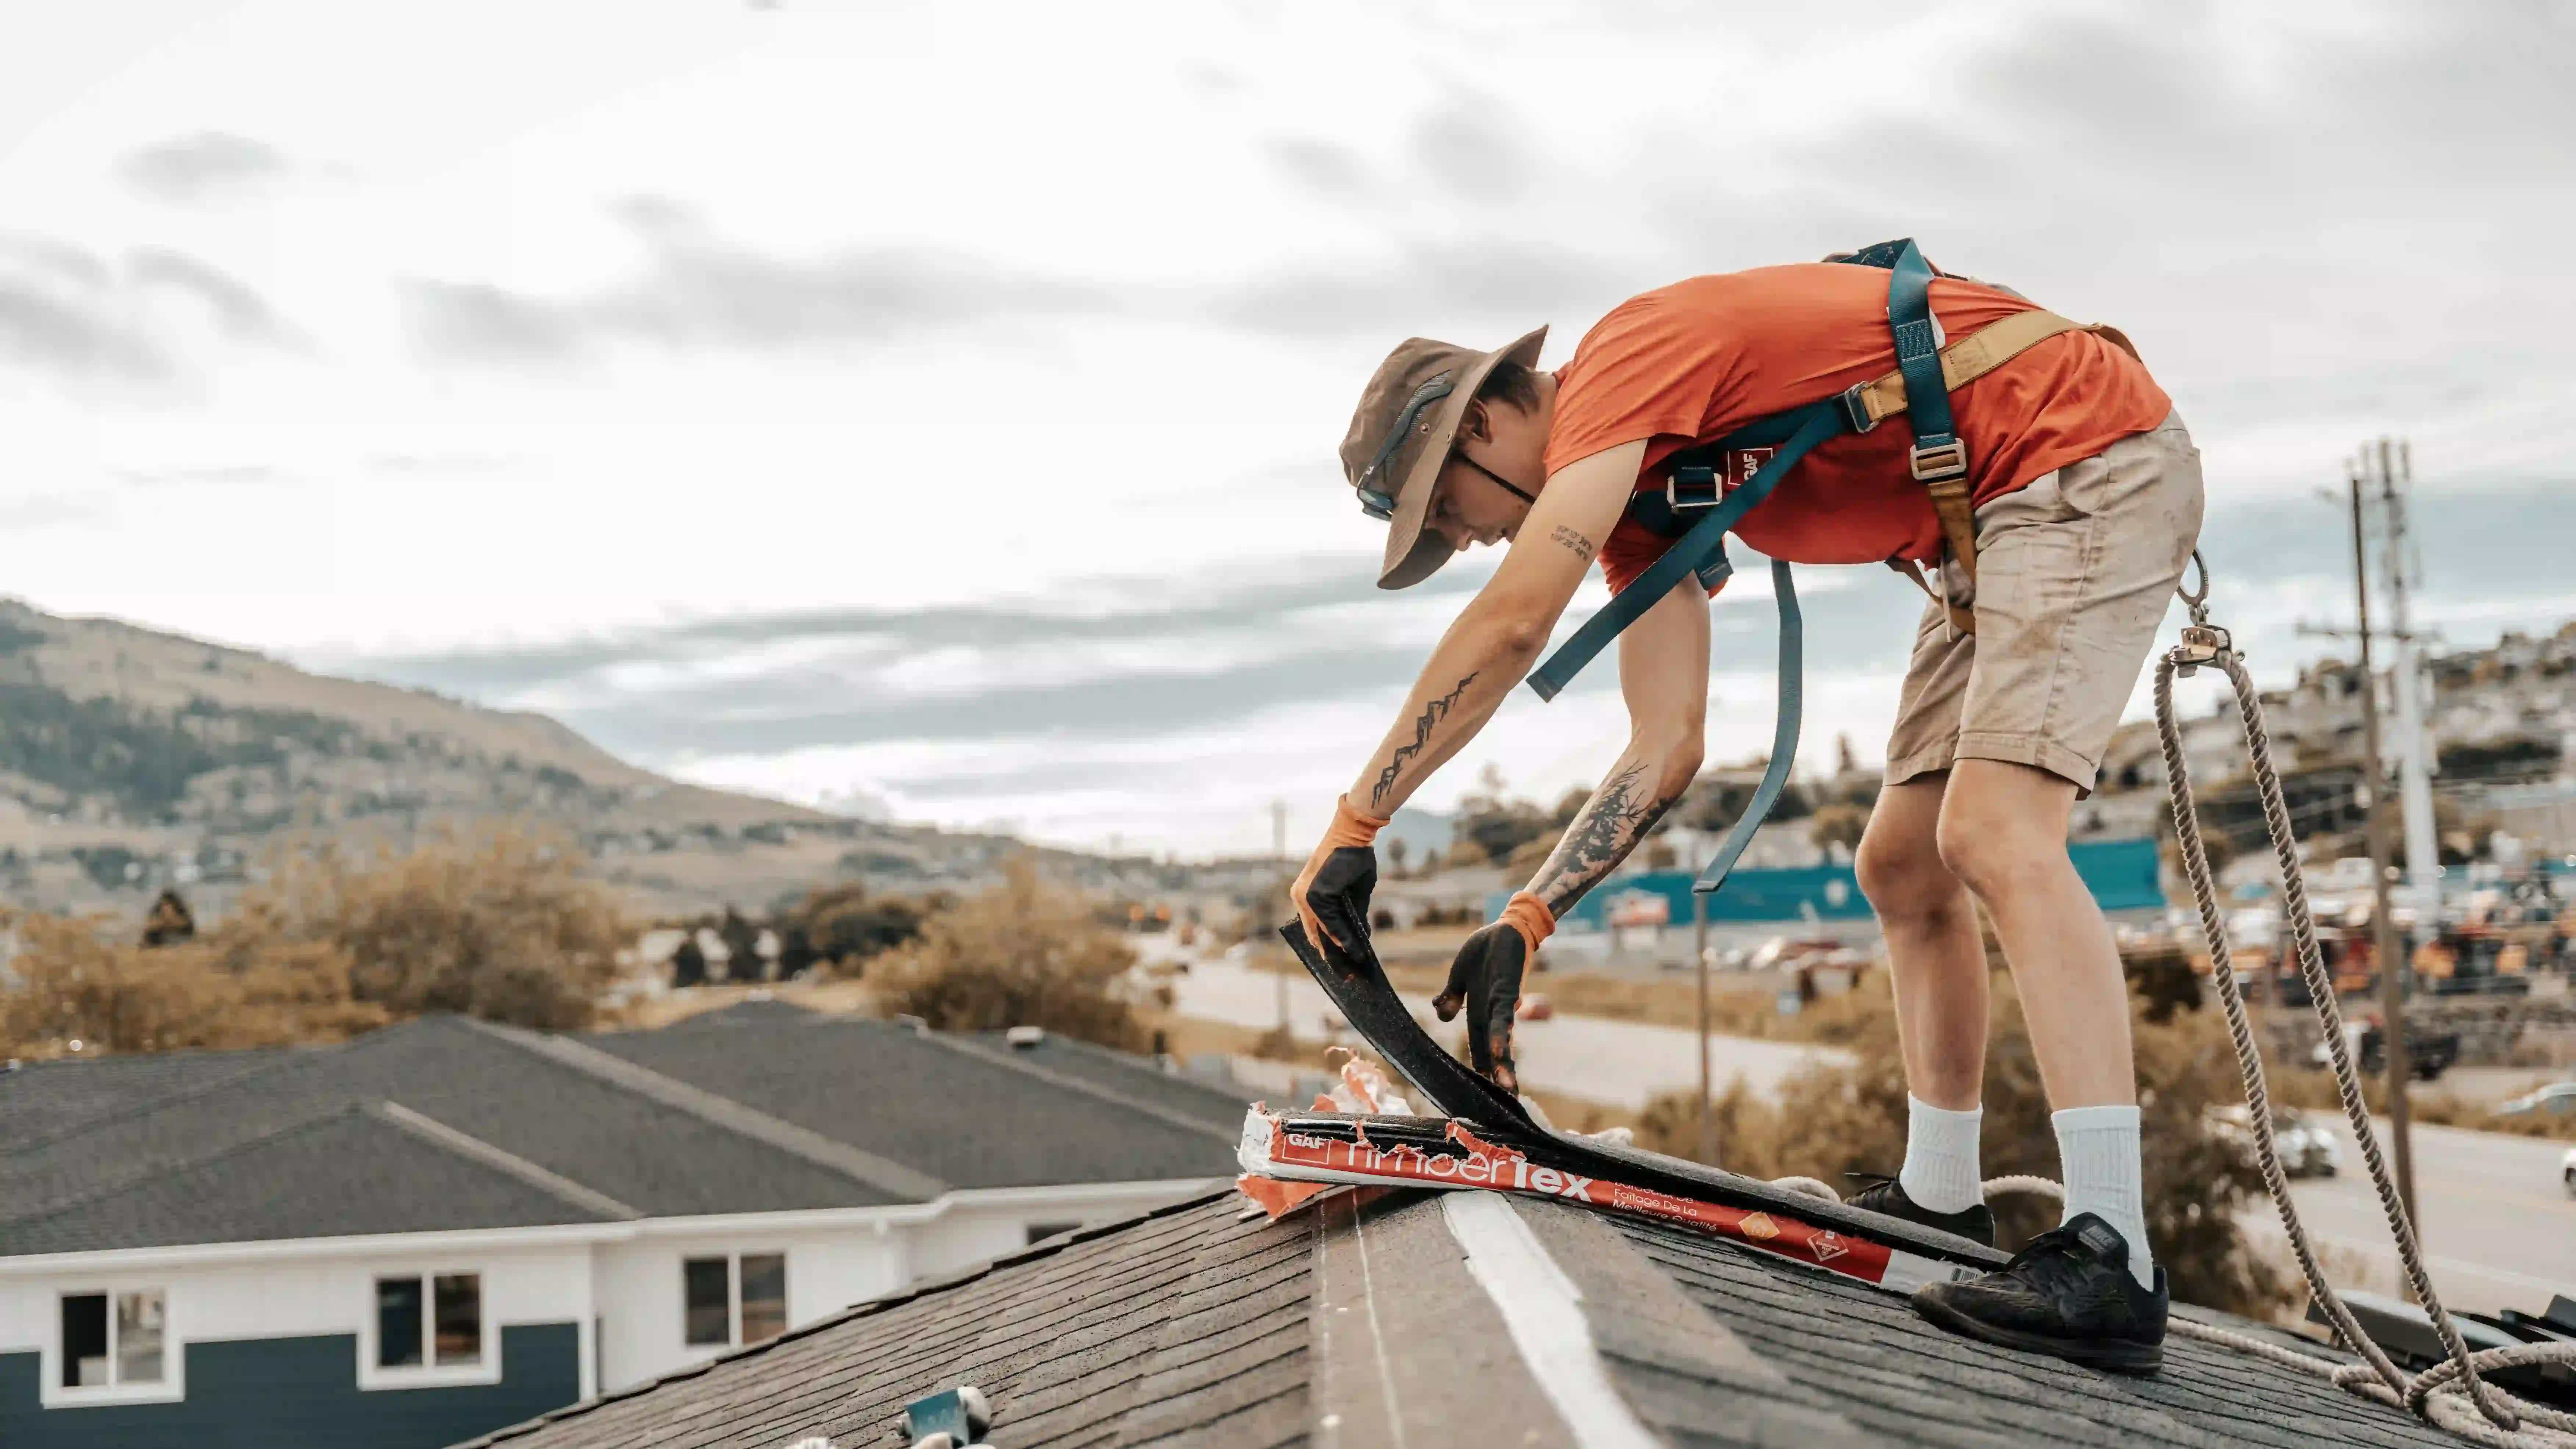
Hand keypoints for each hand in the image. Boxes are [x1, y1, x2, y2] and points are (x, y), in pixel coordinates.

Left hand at [1290, 796, 1385, 954]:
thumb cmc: (1353, 860)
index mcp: (1304, 895)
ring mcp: (1306, 897)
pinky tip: (1354, 950)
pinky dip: (1343, 939)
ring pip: (1324, 933)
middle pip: (1315, 936)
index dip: (1325, 948)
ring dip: (1340, 952)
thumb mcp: (1352, 894)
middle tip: (1345, 975)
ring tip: (1353, 968)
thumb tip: (1358, 939)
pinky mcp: (1316, 895)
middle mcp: (1300, 897)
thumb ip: (1351, 916)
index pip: (1312, 928)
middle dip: (1331, 958)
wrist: (1352, 836)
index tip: (1337, 965)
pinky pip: (1331, 924)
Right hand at [1435, 894, 1554, 1091]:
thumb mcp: (1460, 975)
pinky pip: (1502, 1014)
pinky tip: (1500, 1047)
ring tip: (1507, 1088)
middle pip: (1493, 1050)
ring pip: (1501, 1038)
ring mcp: (1501, 1002)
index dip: (1482, 1069)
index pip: (1480, 1047)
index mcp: (1479, 1012)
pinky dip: (1501, 1032)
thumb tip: (1440, 1016)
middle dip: (1497, 1076)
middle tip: (1504, 1104)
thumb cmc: (1486, 951)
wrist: (1506, 927)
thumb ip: (1451, 996)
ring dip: (1503, 1062)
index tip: (1482, 1097)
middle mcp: (1492, 1012)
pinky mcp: (1507, 990)